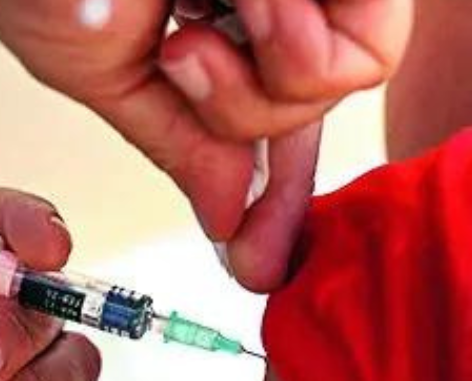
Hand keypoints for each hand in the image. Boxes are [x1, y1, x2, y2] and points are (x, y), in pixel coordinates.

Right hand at [0, 0, 409, 291]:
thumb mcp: (108, 71)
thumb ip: (181, 143)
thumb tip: (225, 218)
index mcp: (222, 30)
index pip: (273, 126)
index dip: (277, 201)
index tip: (259, 263)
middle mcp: (272, 1)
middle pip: (321, 102)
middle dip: (252, 106)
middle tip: (185, 50)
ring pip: (352, 73)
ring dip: (275, 62)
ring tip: (203, 11)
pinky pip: (363, 42)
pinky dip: (293, 34)